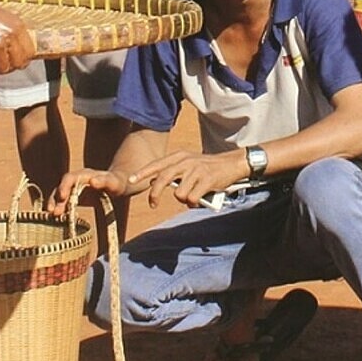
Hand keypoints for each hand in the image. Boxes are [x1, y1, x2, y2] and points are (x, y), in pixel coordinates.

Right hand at [0, 0, 32, 74]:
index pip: (30, 51)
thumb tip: (12, 48)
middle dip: (8, 67)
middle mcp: (12, 36)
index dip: (21, 59)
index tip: (12, 61)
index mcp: (18, 26)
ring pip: (3, 69)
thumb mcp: (1, 16)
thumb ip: (10, 31)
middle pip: (19, 63)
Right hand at [51, 167, 129, 215]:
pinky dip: (59, 209)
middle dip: (56, 199)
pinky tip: (57, 219)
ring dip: (55, 205)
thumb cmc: (116, 183)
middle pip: (62, 188)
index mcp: (84, 175)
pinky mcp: (73, 197)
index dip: (63, 186)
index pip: (69, 178)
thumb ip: (104, 181)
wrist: (117, 186)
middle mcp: (76, 181)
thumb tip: (92, 181)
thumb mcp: (113, 182)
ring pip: (59, 195)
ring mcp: (73, 189)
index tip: (62, 196)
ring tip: (52, 216)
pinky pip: (63, 203)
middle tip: (54, 212)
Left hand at [128, 148, 249, 209]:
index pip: (157, 164)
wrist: (231, 164)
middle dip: (155, 194)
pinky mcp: (206, 180)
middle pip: (163, 179)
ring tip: (193, 196)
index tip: (130, 179)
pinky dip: (194, 203)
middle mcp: (186, 161)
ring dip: (184, 199)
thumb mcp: (188, 164)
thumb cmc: (207, 168)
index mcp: (180, 156)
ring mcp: (196, 170)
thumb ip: (172, 172)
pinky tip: (200, 198)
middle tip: (153, 204)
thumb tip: (153, 183)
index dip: (142, 172)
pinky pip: (192, 199)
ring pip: (179, 193)